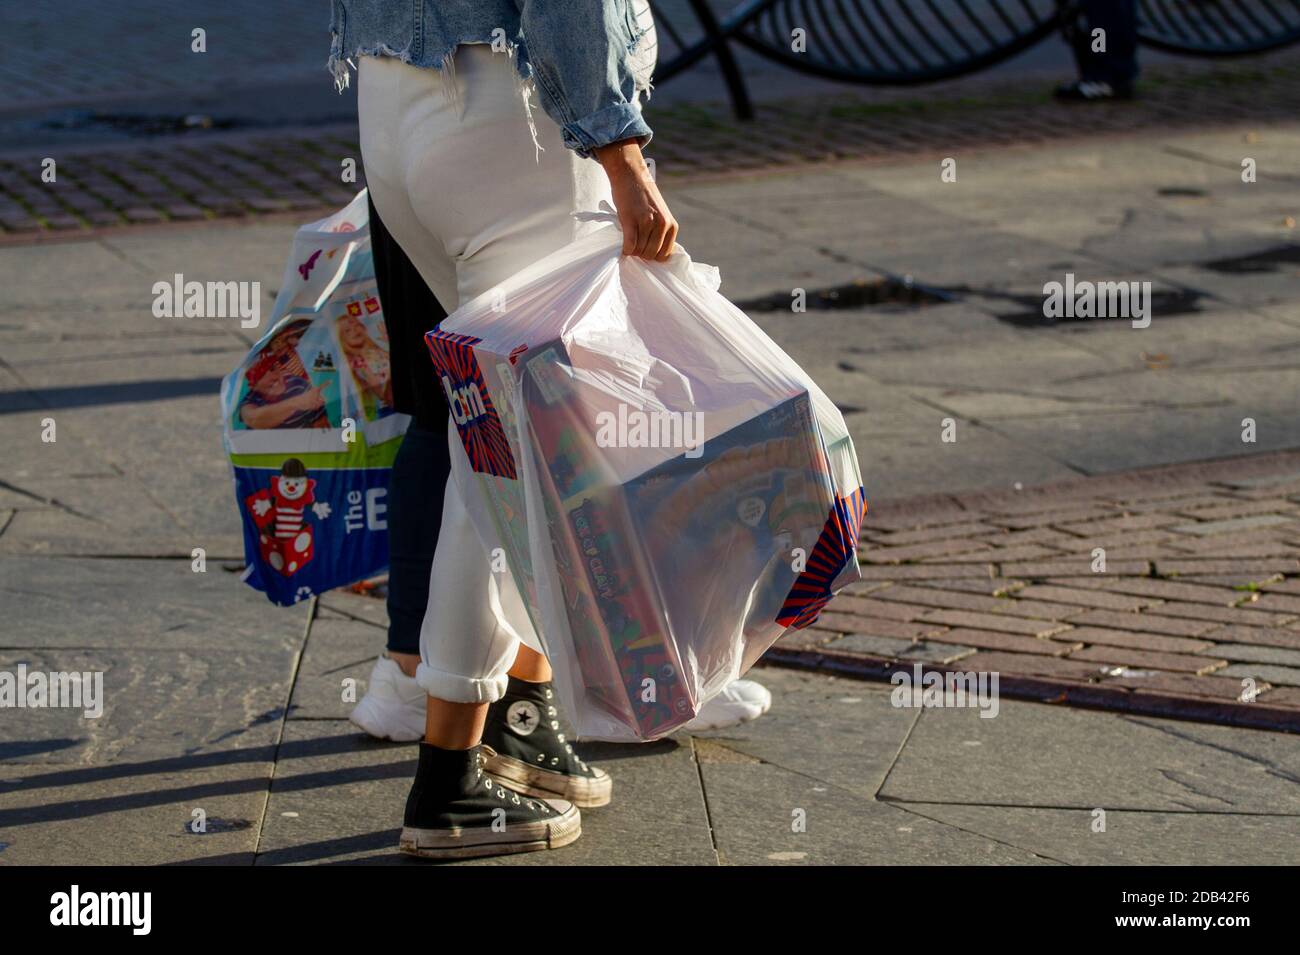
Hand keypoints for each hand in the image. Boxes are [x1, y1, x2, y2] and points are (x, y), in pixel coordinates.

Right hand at [595, 140, 677, 261]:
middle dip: (640, 253)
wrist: (630, 174)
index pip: (664, 255)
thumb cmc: (642, 196)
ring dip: (631, 249)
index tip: (644, 248)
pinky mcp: (631, 220)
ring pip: (639, 251)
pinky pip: (629, 245)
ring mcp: (647, 222)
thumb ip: (660, 233)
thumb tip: (653, 254)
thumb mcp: (659, 215)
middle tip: (633, 242)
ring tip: (628, 238)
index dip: (652, 255)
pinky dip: (625, 248)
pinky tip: (622, 243)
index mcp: (671, 225)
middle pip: (650, 255)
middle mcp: (662, 224)